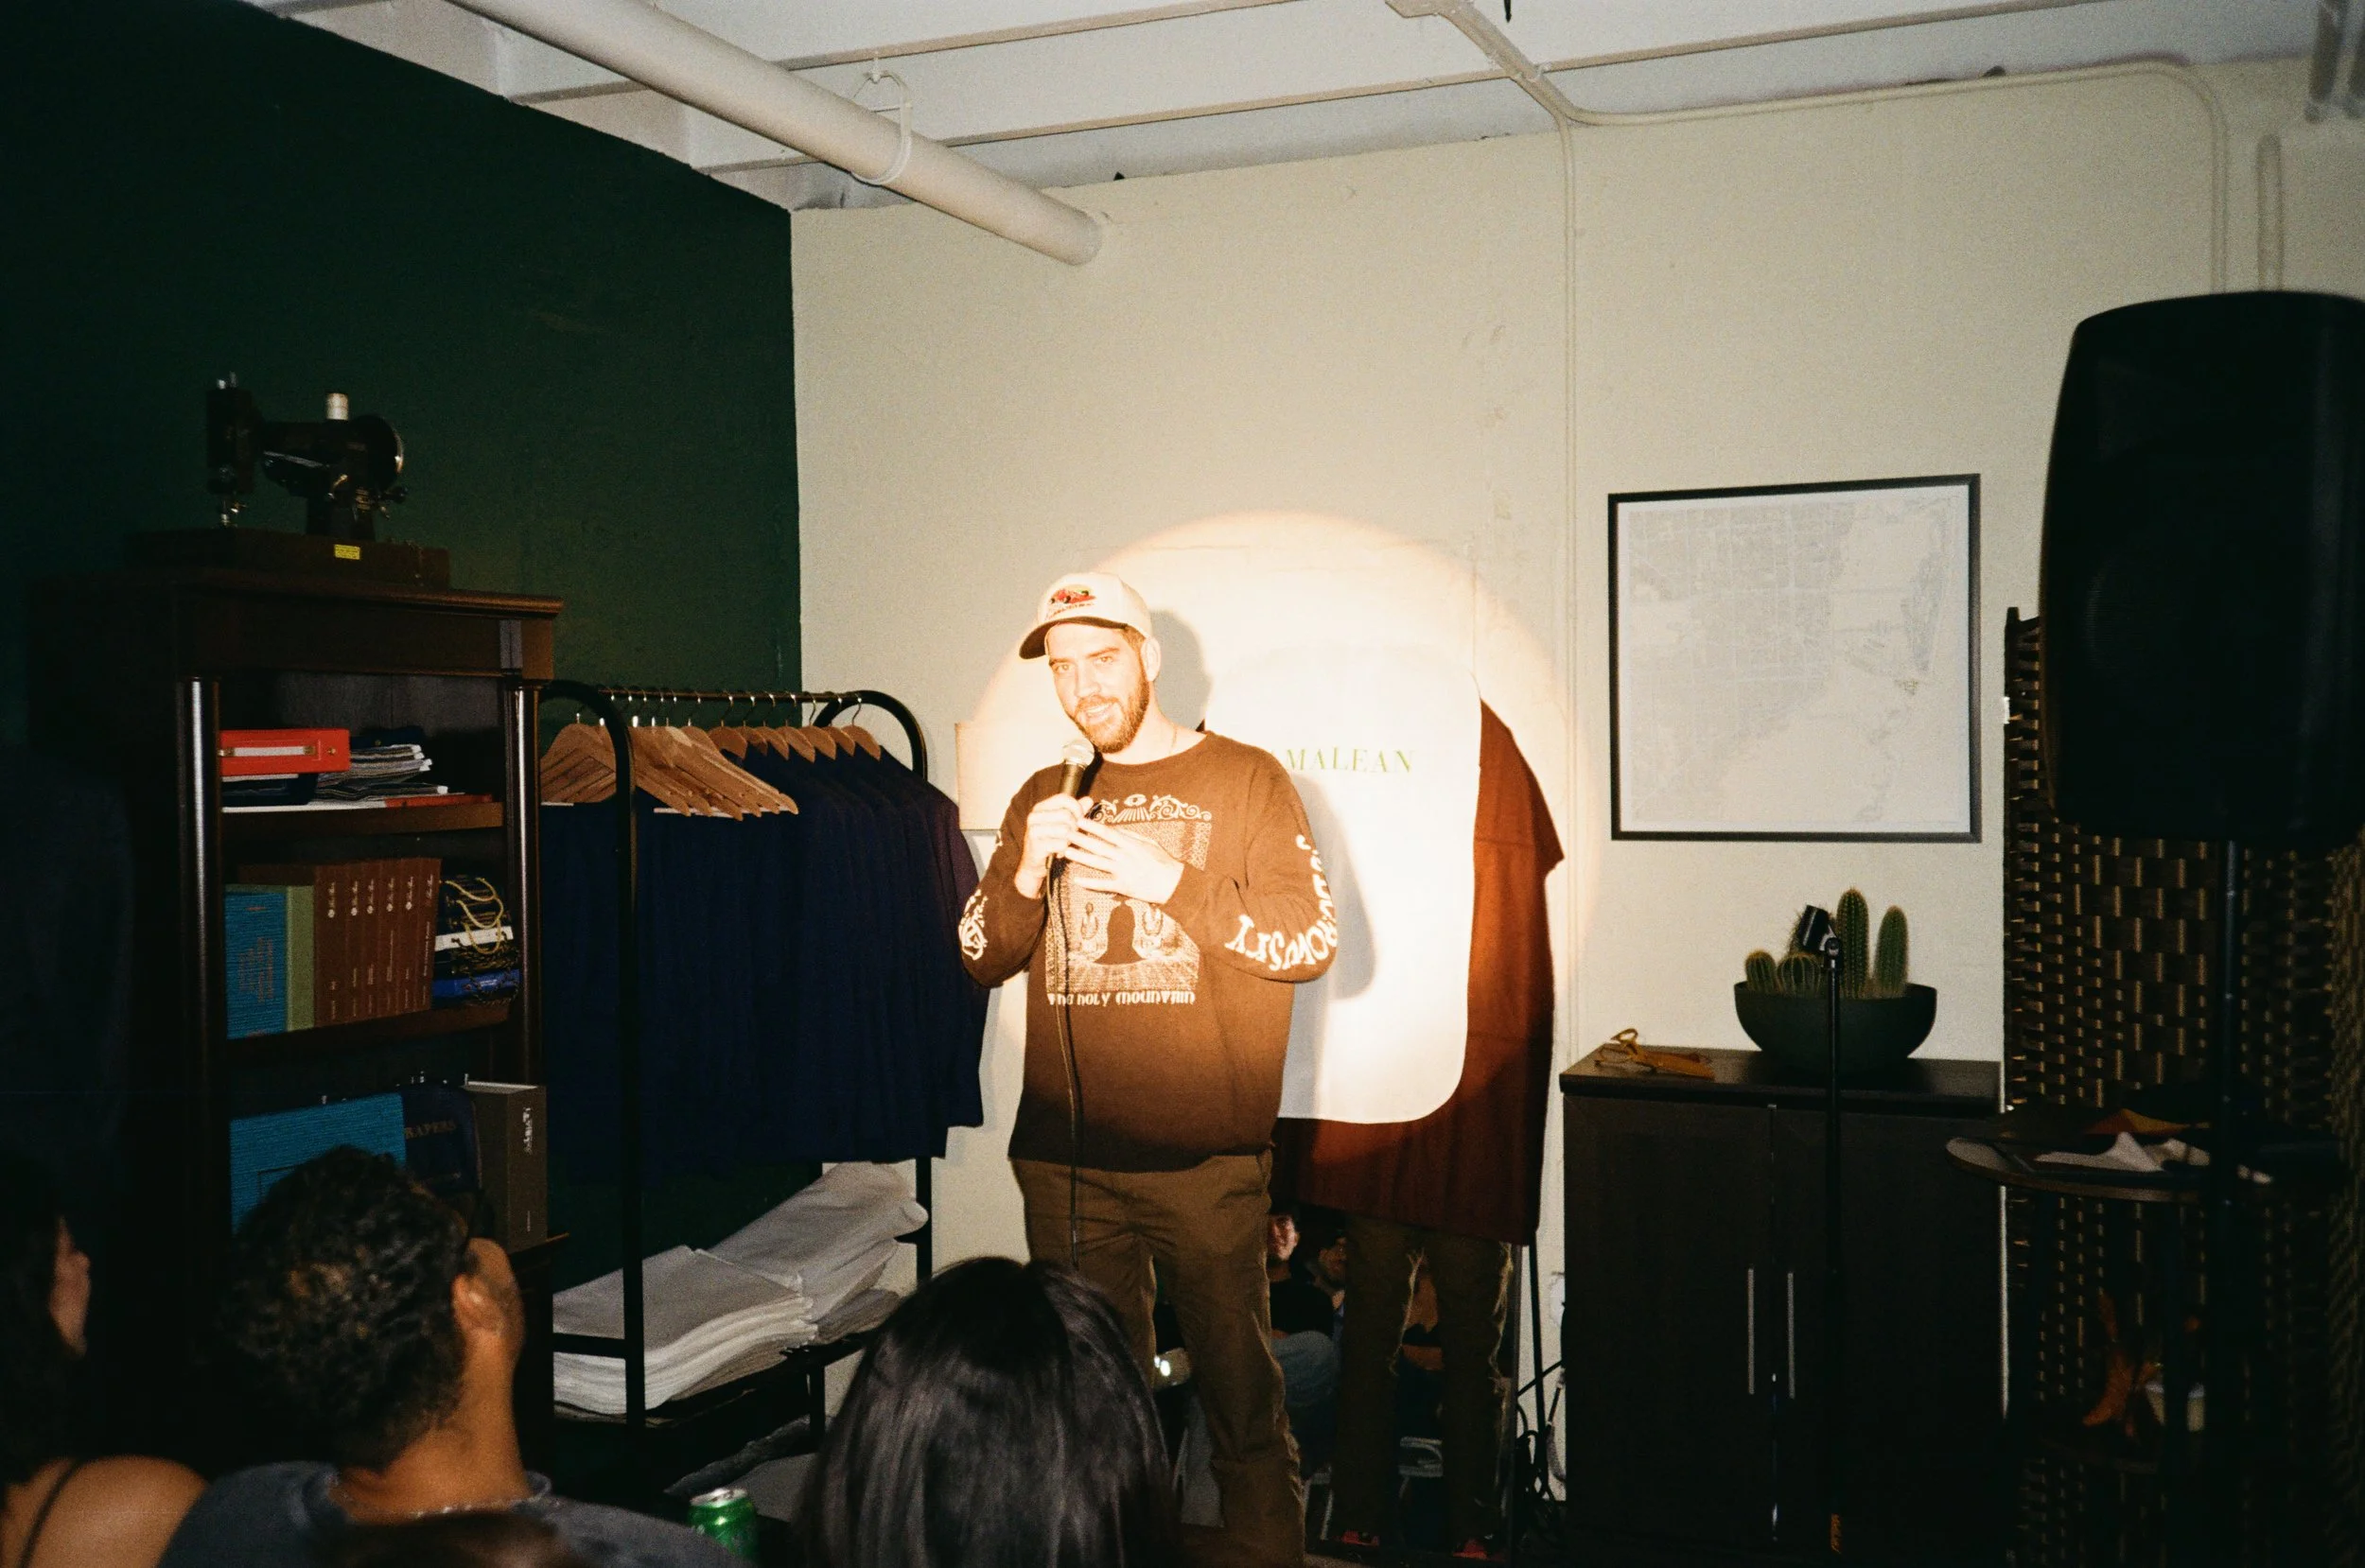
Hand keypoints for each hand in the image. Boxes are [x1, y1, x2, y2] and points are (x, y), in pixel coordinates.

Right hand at [1012, 793, 1086, 899]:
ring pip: (1065, 830)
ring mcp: (1033, 831)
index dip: (1076, 807)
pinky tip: (1059, 852)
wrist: (1033, 864)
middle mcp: (1034, 816)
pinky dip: (1065, 849)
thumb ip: (1075, 811)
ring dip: (1070, 839)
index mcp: (1040, 808)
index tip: (1080, 818)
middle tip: (1072, 835)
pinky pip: (1062, 844)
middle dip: (1075, 826)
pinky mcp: (1036, 845)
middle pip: (1066, 815)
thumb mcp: (1062, 823)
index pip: (1063, 798)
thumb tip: (1089, 800)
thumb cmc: (1050, 841)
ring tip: (1065, 843)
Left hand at [1064, 817, 1184, 905]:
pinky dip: (1090, 883)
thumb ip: (1132, 836)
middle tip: (1065, 832)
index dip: (1091, 826)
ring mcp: (1123, 871)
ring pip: (1097, 863)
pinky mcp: (1123, 886)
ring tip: (1066, 852)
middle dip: (1081, 839)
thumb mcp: (1150, 843)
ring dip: (1080, 857)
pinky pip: (1103, 884)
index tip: (1079, 820)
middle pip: (1098, 846)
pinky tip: (1077, 880)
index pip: (1107, 832)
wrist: (1174, 883)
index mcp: (1131, 844)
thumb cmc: (1163, 861)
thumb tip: (1116, 829)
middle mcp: (1124, 856)